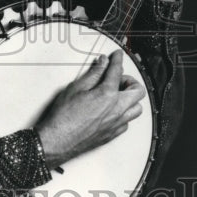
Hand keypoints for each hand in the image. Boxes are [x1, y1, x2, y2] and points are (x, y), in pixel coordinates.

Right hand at [34, 50, 145, 168]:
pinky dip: (124, 113)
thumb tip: (102, 64)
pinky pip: (128, 121)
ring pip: (137, 108)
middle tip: (118, 78)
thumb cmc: (63, 118)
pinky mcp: (113, 134)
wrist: (58, 141)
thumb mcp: (76, 88)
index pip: (117, 71)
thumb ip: (93, 74)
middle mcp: (116, 110)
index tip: (117, 56)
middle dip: (130, 80)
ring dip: (130, 99)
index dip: (117, 59)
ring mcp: (116, 123)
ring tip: (118, 94)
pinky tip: (113, 110)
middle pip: (138, 91)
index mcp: (107, 95)